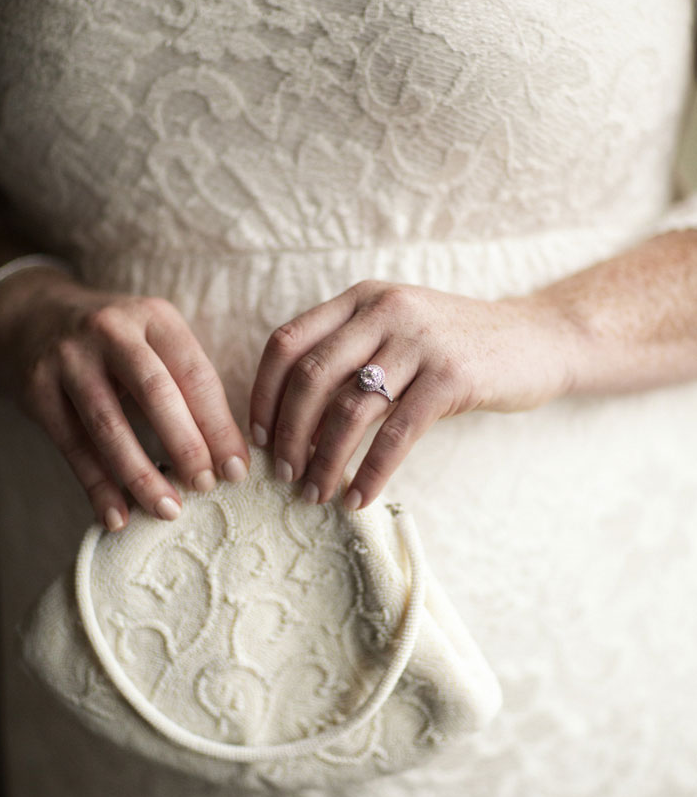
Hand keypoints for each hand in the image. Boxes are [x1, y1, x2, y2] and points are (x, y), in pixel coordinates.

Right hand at [0, 269, 248, 528]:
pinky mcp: (38, 389)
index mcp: (154, 317)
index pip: (195, 374)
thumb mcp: (154, 340)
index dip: (219, 425)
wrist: (35, 318)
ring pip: (110, 425)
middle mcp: (111, 331)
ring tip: (168, 510)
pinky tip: (118, 516)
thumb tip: (228, 454)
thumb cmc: (117, 343)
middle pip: (156, 393)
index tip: (237, 469)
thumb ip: (187, 384)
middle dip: (186, 445)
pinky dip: (97, 487)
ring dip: (142, 475)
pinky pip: (73, 446)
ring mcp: (70, 359)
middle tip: (205, 486)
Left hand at [249, 280, 573, 508]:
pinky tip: (359, 498)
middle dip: (288, 434)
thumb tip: (289, 419)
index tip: (258, 438)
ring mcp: (420, 341)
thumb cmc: (455, 345)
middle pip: (310, 377)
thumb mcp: (398, 329)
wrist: (536, 339)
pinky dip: (371, 472)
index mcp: (361, 298)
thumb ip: (350, 353)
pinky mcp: (452, 377)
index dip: (263, 394)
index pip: (287, 342)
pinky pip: (396, 433)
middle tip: (283, 475)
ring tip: (314, 494)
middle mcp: (384, 311)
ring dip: (324, 460)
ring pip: (350, 409)